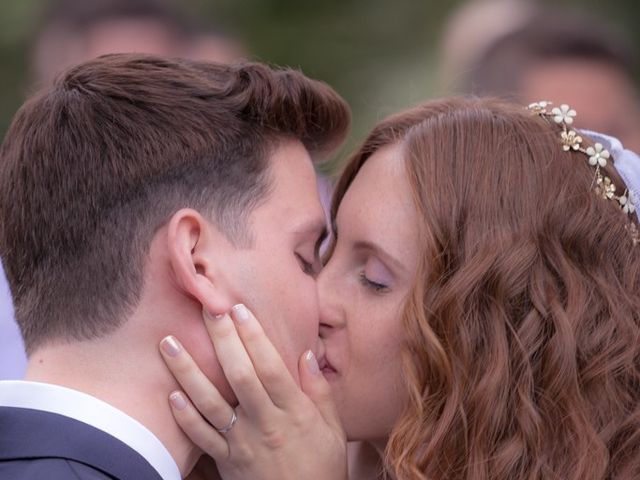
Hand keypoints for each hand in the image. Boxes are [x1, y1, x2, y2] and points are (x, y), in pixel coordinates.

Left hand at [160, 304, 346, 479]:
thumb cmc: (321, 467)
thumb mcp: (333, 429)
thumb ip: (320, 392)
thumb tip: (306, 354)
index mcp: (293, 412)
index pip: (270, 367)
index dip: (254, 337)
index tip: (240, 309)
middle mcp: (264, 424)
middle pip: (239, 376)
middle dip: (221, 340)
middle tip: (206, 309)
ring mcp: (242, 444)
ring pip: (210, 404)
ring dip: (187, 372)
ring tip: (168, 344)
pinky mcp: (226, 462)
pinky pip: (201, 438)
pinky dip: (185, 417)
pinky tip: (171, 393)